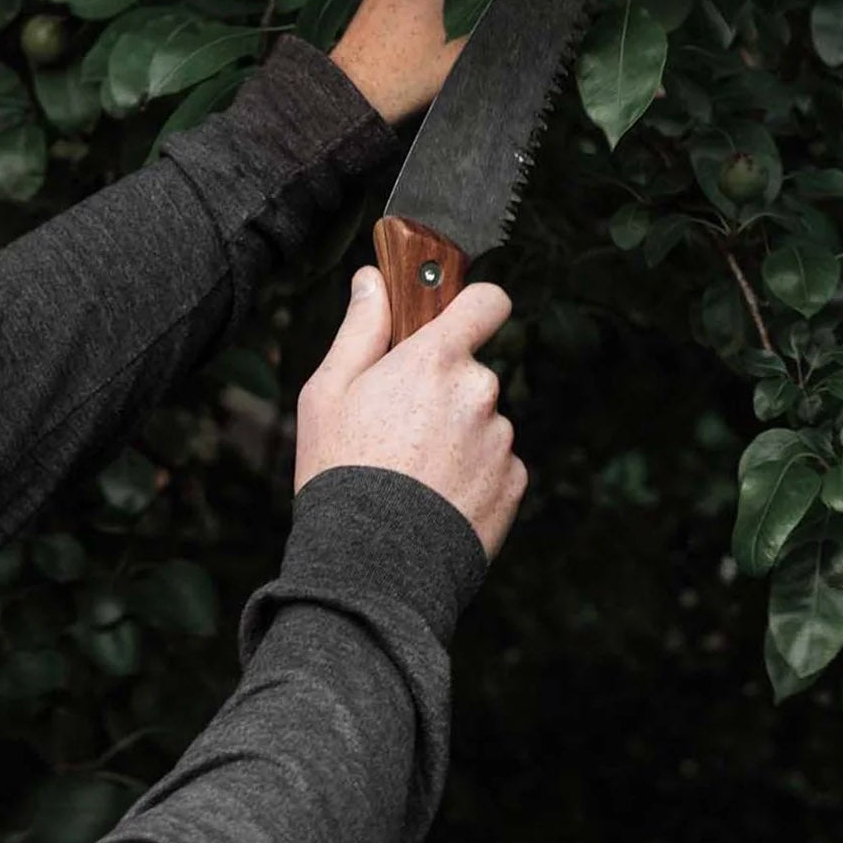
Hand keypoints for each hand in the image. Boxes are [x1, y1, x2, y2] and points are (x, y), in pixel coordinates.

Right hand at [294, 266, 526, 561]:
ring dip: (457, 438)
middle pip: (470, 373)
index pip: (486, 301)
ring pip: (482, 422)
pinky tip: (434, 500)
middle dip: (443, 392)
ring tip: (412, 477)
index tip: (455, 321)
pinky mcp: (514, 484)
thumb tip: (372, 280)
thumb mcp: (328, 392)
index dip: (472, 305)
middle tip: (397, 430)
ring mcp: (501, 439)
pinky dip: (471, 477)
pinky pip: (495, 465)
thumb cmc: (341, 471)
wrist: (373, 562)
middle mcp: (480, 391)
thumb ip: (360, 329)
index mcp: (435, 359)